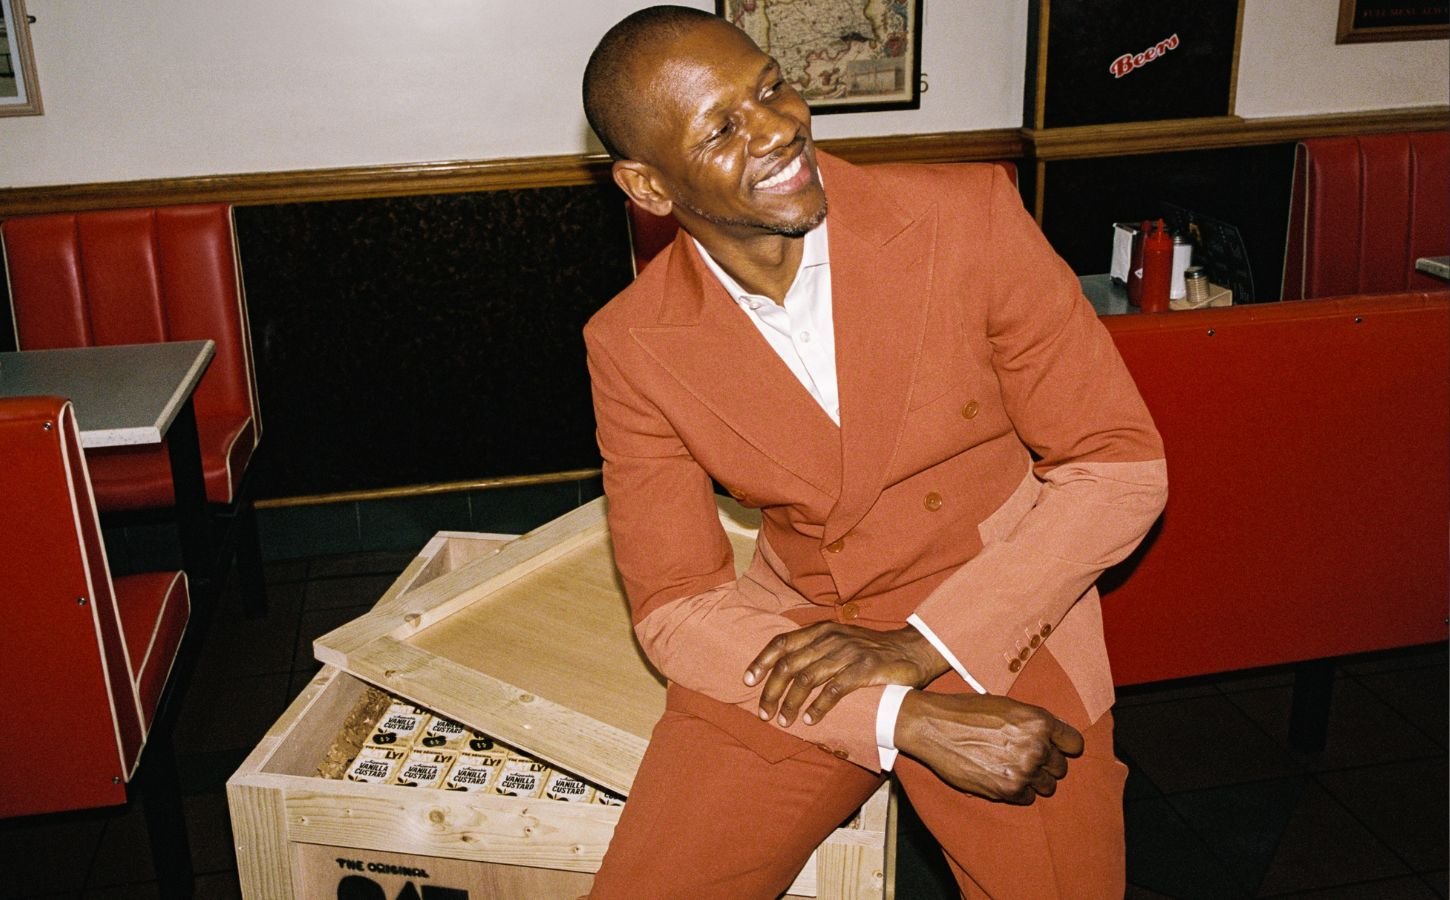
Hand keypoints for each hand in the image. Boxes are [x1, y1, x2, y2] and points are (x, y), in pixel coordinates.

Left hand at [743, 623, 951, 726]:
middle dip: (771, 691)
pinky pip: (834, 690)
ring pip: (807, 679)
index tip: (747, 681)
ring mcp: (847, 653)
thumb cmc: (871, 651)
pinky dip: (818, 707)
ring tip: (783, 721)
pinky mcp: (864, 670)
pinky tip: (810, 720)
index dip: (761, 661)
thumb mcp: (840, 641)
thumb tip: (783, 670)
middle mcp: (830, 639)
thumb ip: (815, 650)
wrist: (912, 651)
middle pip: (789, 665)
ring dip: (790, 703)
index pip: (781, 642)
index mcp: (821, 630)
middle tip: (763, 712)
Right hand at [893, 690, 1083, 804]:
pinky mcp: (1007, 790)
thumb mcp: (1007, 706)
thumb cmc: (967, 712)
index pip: (1074, 744)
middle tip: (1024, 757)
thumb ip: (1034, 722)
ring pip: (1048, 786)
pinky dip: (1017, 791)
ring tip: (1013, 769)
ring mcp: (1023, 770)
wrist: (933, 727)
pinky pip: (1027, 798)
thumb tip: (1056, 736)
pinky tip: (1001, 777)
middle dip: (1046, 763)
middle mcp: (1036, 746)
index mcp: (1039, 721)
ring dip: (1034, 780)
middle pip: (1061, 767)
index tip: (1055, 749)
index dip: (1064, 746)